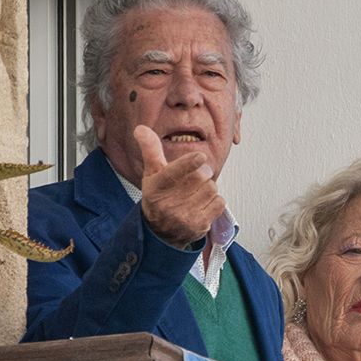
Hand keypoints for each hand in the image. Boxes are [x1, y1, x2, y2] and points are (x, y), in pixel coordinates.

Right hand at [134, 125, 224, 243]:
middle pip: (199, 177)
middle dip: (203, 171)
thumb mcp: (151, 174)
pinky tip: (204, 203)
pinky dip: (215, 200)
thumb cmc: (158, 197)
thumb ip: (150, 150)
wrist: (160, 232)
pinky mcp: (199, 227)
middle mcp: (168, 204)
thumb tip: (141, 128)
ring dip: (209, 187)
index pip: (173, 173)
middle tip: (198, 175)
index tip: (200, 156)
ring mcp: (184, 217)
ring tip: (197, 192)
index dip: (188, 164)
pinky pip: (219, 202)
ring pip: (211, 189)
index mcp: (156, 187)